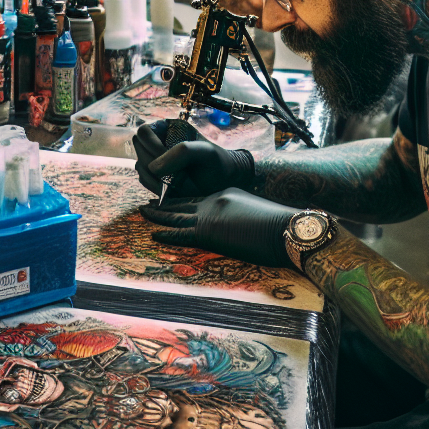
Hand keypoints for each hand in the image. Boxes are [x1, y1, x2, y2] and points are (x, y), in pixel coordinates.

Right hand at [133, 120, 254, 197]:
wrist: (224, 183)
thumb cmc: (218, 163)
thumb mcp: (205, 152)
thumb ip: (182, 152)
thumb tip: (154, 168)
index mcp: (168, 129)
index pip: (144, 132)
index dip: (150, 144)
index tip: (165, 156)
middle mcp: (158, 143)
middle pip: (138, 149)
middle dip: (153, 162)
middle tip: (173, 172)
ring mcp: (156, 161)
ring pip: (140, 167)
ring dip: (155, 177)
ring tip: (177, 182)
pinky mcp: (156, 178)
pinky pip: (145, 181)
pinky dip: (156, 187)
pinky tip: (173, 188)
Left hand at [142, 188, 295, 267]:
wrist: (285, 228)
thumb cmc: (280, 225)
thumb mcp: (256, 213)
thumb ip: (242, 217)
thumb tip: (239, 229)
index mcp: (225, 194)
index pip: (196, 198)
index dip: (180, 200)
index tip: (168, 201)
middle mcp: (213, 200)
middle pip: (182, 203)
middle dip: (164, 205)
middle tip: (149, 205)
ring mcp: (208, 215)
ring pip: (175, 216)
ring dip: (157, 215)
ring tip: (143, 212)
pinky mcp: (207, 231)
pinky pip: (179, 234)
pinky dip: (165, 234)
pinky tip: (153, 233)